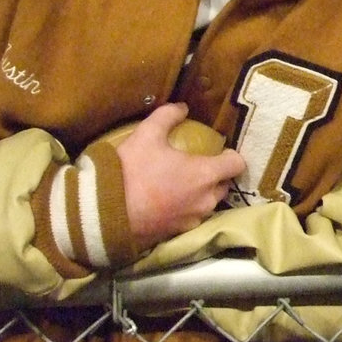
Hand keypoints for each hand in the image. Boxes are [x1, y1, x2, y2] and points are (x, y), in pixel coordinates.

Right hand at [116, 103, 244, 248]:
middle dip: (215, 175)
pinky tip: (167, 201)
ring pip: (208, 204)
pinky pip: (190, 218)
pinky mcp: (177, 233)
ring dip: (200, 194)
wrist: (104, 213)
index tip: (218, 151)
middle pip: (224, 185)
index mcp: (205, 174)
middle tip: (196, 166)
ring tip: (181, 184)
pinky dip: (185, 209)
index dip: (230, 155)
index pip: (237, 164)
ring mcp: (192, 219)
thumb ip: (168, 116)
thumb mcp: (147, 134)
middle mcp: (206, 200)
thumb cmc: (131, 171)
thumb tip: (183, 107)